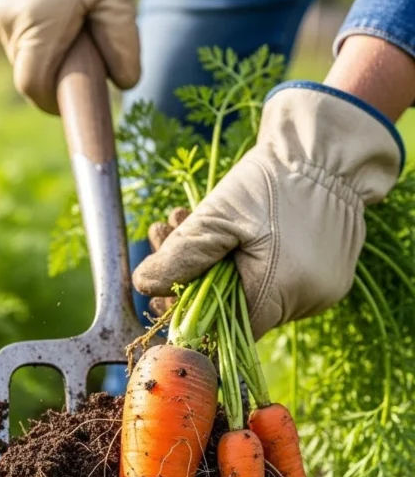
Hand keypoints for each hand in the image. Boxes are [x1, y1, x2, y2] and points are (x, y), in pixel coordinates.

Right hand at [0, 0, 139, 113]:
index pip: (34, 88)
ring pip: (14, 44)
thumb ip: (123, 41)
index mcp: (35, 26)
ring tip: (62, 13)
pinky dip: (23, 19)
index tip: (67, 100)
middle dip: (50, 67)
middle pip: (26, 67)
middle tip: (76, 48)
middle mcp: (4, 19)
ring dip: (37, 42)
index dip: (51, 100)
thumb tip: (125, 83)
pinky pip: (3, 20)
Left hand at [133, 84, 402, 338]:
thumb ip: (181, 256)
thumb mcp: (219, 215)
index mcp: (280, 295)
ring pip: (256, 293)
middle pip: (236, 310)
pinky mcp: (331, 275)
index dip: (188, 310)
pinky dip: (253, 262)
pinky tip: (232, 229)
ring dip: (219, 264)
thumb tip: (144, 287)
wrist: (331, 147)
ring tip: (187, 216)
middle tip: (164, 232)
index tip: (162, 288)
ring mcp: (323, 290)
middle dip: (195, 276)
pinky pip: (281, 281)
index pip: (223, 329)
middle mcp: (307, 302)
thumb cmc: (274, 179)